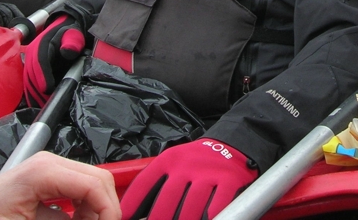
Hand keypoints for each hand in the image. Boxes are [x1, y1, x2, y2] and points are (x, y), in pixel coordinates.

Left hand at [0, 151, 119, 219]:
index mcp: (44, 171)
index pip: (96, 185)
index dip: (108, 212)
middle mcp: (50, 164)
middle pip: (99, 181)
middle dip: (104, 211)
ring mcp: (49, 170)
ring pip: (92, 187)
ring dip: (93, 212)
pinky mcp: (45, 182)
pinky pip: (77, 194)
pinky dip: (81, 213)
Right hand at [23, 15, 85, 106]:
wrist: (63, 30)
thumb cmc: (70, 34)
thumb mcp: (74, 35)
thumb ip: (72, 42)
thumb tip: (67, 51)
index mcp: (42, 45)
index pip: (39, 62)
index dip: (42, 76)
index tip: (47, 89)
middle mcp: (32, 55)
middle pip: (31, 75)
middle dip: (38, 91)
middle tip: (48, 103)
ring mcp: (29, 63)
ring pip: (28, 81)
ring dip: (34, 95)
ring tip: (44, 106)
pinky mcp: (30, 69)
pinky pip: (28, 83)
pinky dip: (32, 94)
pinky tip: (38, 103)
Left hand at [120, 139, 257, 219]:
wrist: (232, 145)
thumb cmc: (197, 162)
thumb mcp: (174, 165)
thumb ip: (154, 185)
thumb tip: (130, 211)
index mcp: (170, 160)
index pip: (146, 183)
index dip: (133, 204)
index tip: (125, 217)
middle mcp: (188, 165)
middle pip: (168, 200)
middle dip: (159, 219)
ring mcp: (209, 172)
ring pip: (192, 206)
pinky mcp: (229, 180)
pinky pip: (218, 204)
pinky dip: (210, 216)